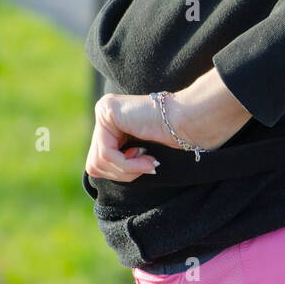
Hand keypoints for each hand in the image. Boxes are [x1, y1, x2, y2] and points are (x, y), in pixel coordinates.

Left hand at [85, 69, 252, 182]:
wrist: (190, 121)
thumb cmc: (175, 141)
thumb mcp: (140, 158)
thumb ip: (119, 163)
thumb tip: (94, 173)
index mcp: (112, 126)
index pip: (99, 162)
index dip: (121, 173)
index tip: (147, 166)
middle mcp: (105, 116)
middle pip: (94, 163)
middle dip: (121, 173)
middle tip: (148, 166)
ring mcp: (104, 110)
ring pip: (97, 161)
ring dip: (126, 170)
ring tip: (149, 162)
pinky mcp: (107, 110)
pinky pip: (105, 152)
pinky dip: (127, 164)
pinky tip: (146, 158)